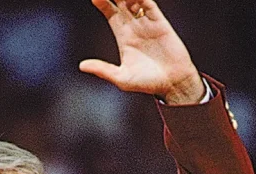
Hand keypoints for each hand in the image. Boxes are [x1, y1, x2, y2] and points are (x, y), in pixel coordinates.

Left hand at [79, 0, 204, 104]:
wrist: (173, 83)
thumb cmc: (147, 83)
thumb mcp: (122, 78)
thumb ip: (102, 70)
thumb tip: (82, 66)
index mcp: (122, 36)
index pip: (109, 11)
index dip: (101, 1)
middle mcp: (134, 26)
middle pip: (120, 1)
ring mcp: (147, 22)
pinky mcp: (159, 22)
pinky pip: (149, 4)